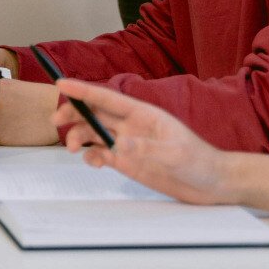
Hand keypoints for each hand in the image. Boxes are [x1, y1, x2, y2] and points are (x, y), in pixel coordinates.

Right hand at [51, 78, 236, 205]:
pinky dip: (91, 156)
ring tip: (71, 148)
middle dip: (74, 113)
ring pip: (94, 133)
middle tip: (56, 120)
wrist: (211, 184)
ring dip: (78, 136)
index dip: (83, 90)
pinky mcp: (128, 162)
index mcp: (143, 114)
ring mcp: (128, 144)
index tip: (61, 84)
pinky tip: (94, 162)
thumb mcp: (174, 154)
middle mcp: (132, 126)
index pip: (107, 98)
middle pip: (95, 113)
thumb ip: (145, 148)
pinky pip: (101, 154)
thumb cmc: (200, 162)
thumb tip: (117, 144)